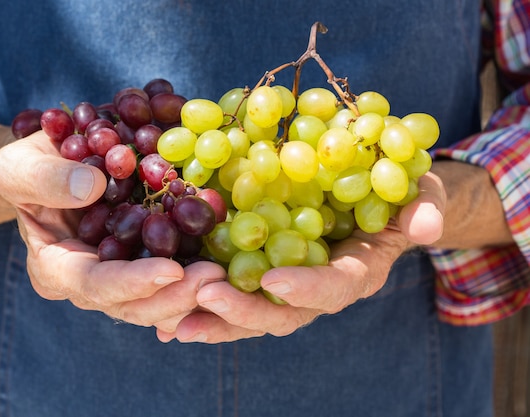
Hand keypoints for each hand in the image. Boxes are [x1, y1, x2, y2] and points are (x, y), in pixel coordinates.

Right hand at [0, 131, 224, 325]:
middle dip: (176, 298)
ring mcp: (124, 276)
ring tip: (228, 274)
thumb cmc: (28, 168)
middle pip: (136, 306)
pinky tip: (228, 267)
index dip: (133, 283)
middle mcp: (93, 283)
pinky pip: (178, 277)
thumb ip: (43, 179)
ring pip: (162, 301)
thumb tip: (92, 189)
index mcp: (56, 270)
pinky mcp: (148, 260)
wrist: (57, 165)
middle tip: (216, 279)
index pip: (94, 286)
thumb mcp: (16, 167)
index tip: (171, 271)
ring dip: (196, 293)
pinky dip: (200, 275)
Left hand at [156, 171, 445, 342]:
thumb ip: (423, 206)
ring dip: (211, 319)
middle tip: (203, 297)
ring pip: (248, 315)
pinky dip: (198, 306)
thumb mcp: (419, 190)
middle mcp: (316, 288)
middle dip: (244, 311)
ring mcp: (285, 285)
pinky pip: (229, 294)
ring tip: (169, 322)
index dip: (307, 289)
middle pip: (281, 315)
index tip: (275, 281)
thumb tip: (424, 226)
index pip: (334, 289)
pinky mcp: (260, 274)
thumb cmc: (398, 192)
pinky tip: (163, 312)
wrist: (373, 196)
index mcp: (355, 272)